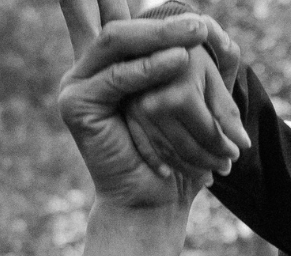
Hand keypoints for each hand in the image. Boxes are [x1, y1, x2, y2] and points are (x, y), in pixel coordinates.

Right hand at [58, 16, 225, 208]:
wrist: (156, 200)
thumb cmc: (178, 153)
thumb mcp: (198, 101)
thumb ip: (202, 64)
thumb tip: (213, 28)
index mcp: (112, 60)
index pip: (107, 10)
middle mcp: (90, 66)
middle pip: (113, 19)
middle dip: (158, 17)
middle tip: (198, 21)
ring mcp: (78, 83)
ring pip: (115, 41)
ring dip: (159, 35)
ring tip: (198, 31)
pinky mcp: (77, 104)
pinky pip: (115, 78)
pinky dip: (147, 69)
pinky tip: (178, 60)